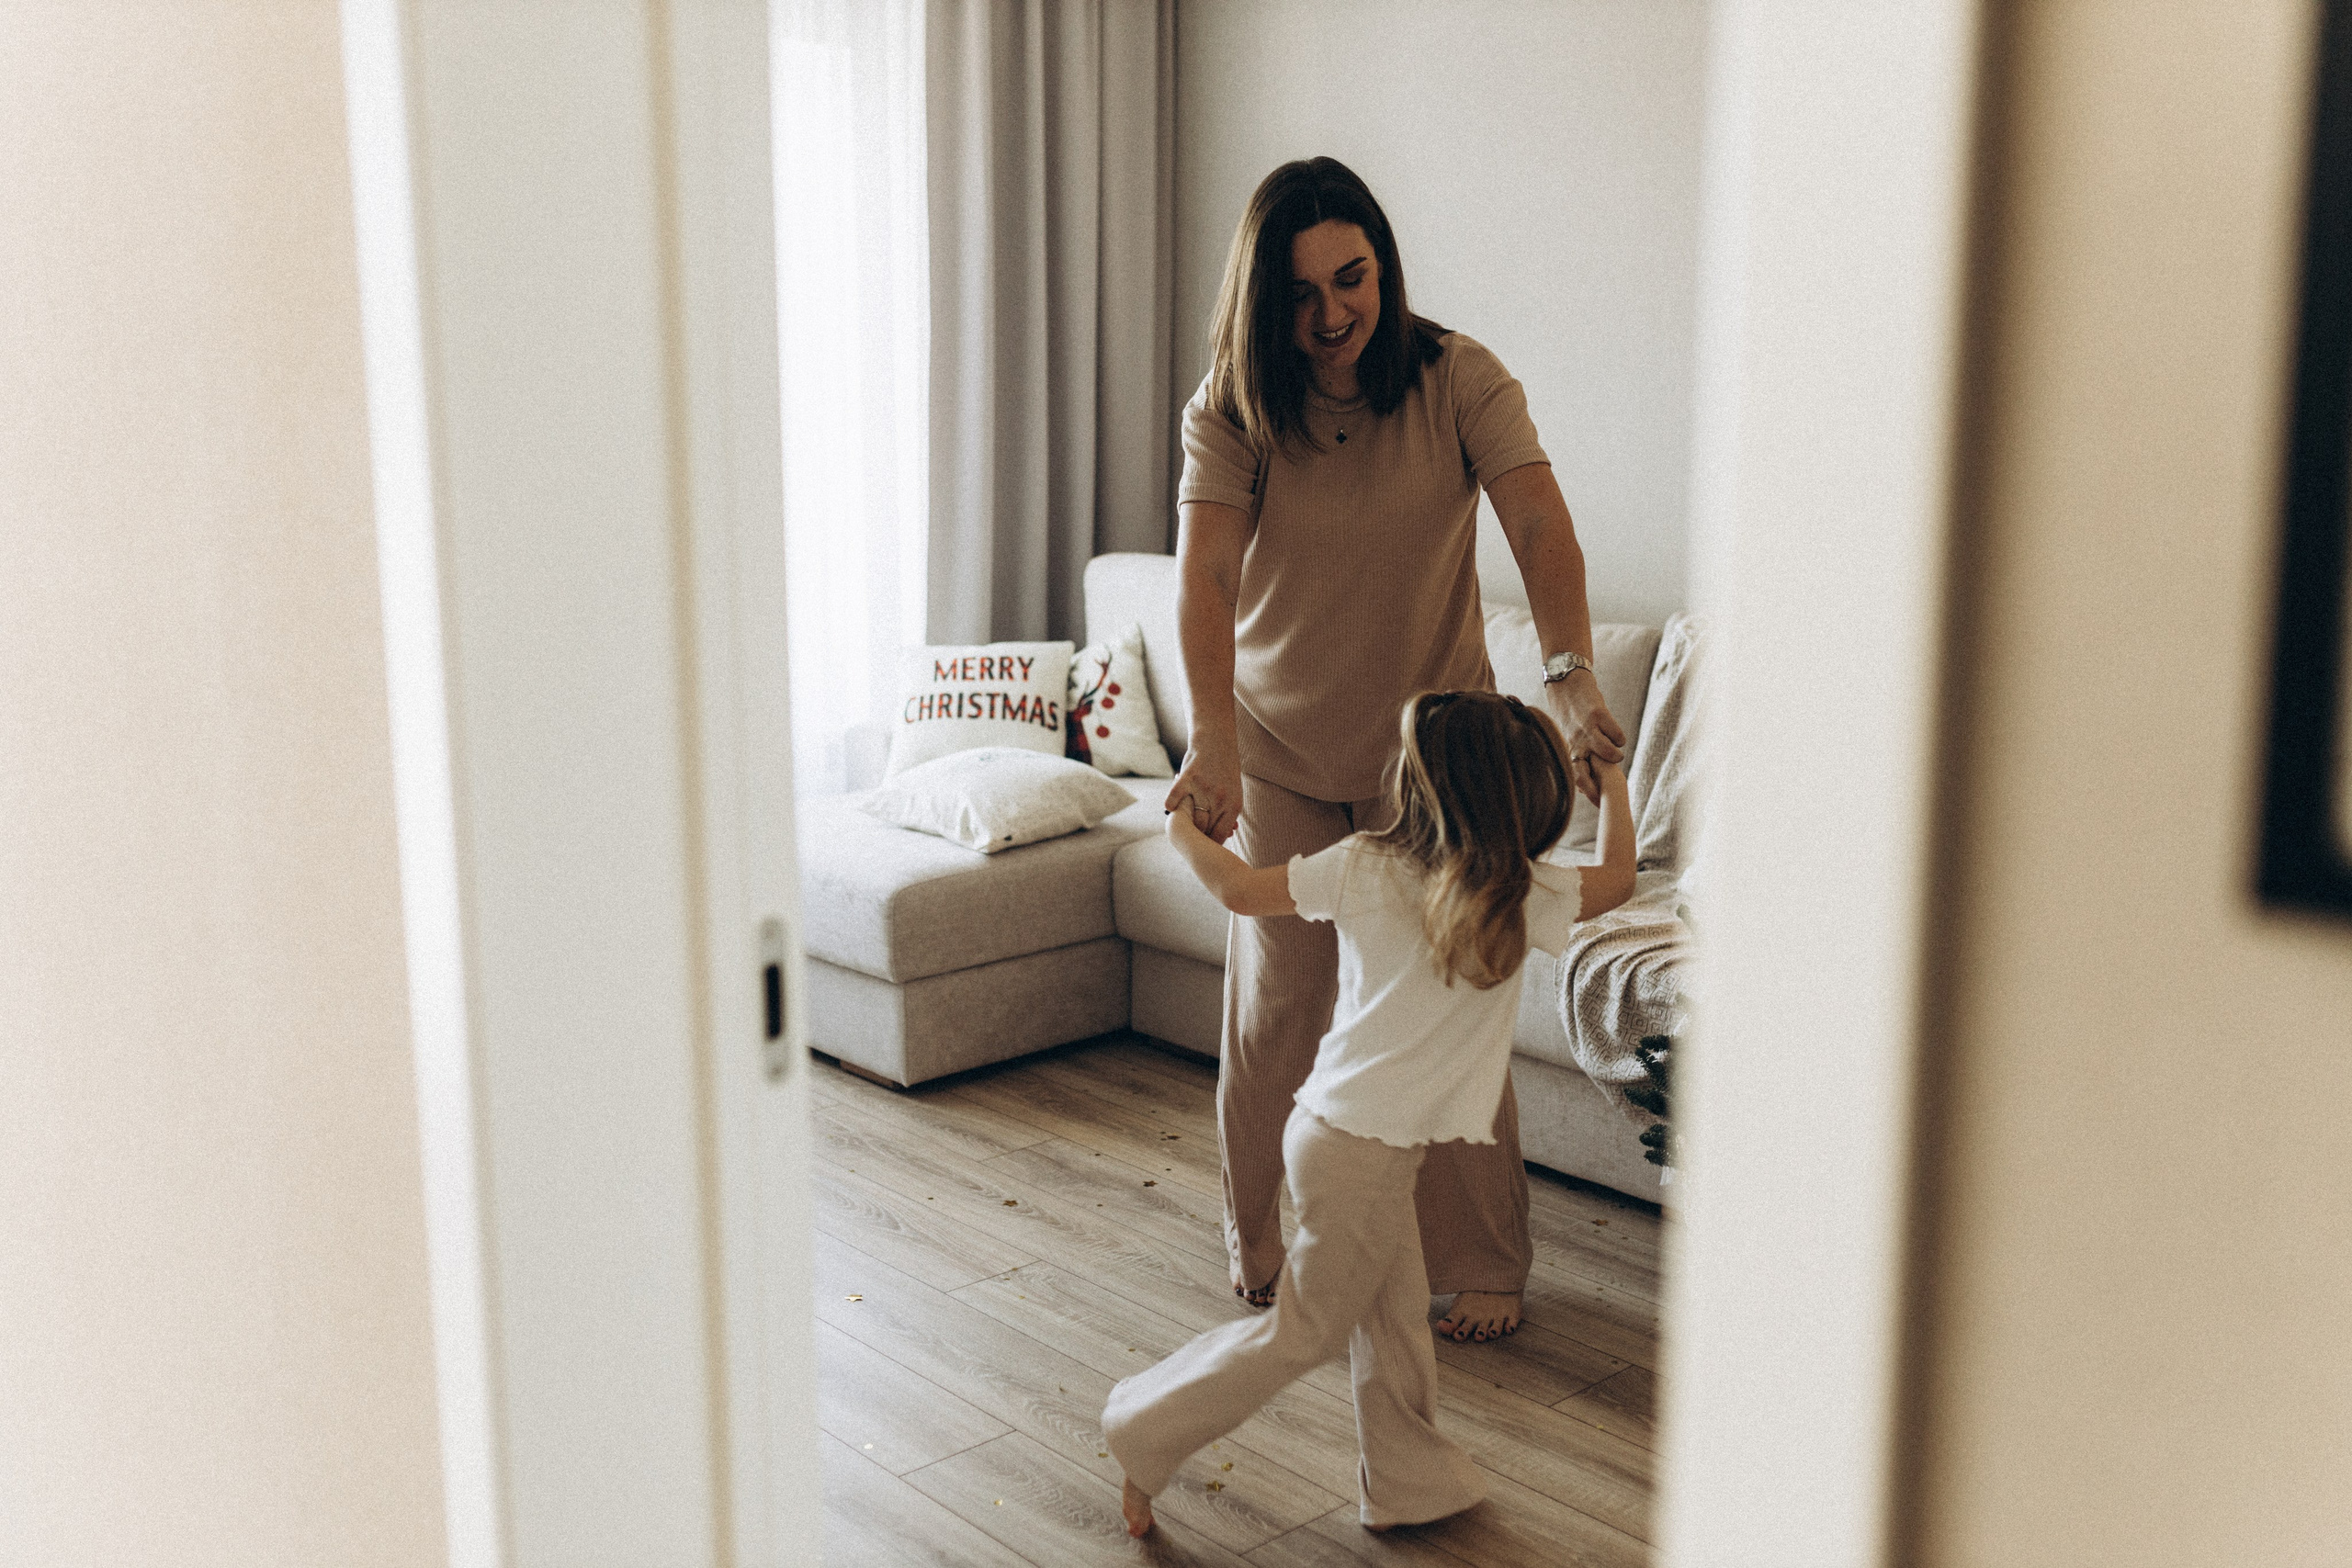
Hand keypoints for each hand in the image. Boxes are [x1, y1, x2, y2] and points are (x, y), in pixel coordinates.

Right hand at [1165, 740, 1242, 843]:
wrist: (1216, 741)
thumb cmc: (1225, 772)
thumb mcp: (1233, 793)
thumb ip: (1229, 814)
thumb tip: (1228, 835)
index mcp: (1234, 805)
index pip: (1218, 836)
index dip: (1208, 844)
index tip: (1202, 845)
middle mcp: (1220, 799)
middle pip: (1203, 830)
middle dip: (1196, 835)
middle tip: (1190, 836)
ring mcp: (1203, 788)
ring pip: (1189, 819)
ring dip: (1183, 822)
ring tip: (1181, 823)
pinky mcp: (1187, 778)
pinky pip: (1173, 800)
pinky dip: (1171, 806)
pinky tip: (1172, 807)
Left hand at [1549, 669, 1625, 804]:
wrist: (1566, 682)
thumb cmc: (1570, 713)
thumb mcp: (1570, 735)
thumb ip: (1580, 753)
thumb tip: (1591, 777)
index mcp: (1569, 747)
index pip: (1576, 775)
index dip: (1587, 791)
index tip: (1598, 802)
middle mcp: (1576, 741)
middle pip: (1585, 771)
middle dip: (1600, 784)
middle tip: (1611, 791)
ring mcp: (1588, 728)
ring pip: (1607, 752)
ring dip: (1615, 756)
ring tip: (1615, 755)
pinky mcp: (1599, 714)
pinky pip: (1617, 734)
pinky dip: (1620, 738)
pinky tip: (1616, 735)